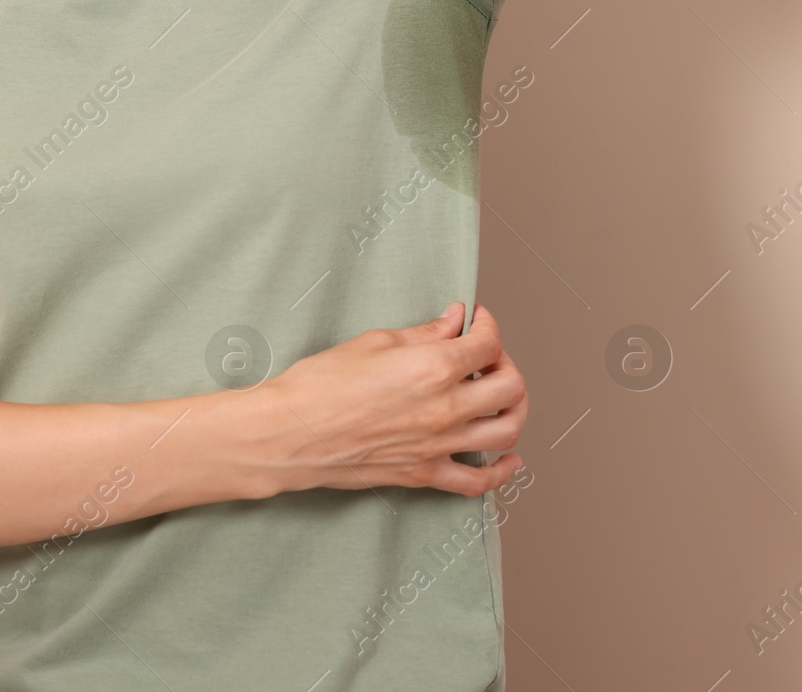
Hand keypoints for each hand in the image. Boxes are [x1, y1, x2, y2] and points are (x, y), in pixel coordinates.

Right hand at [262, 302, 527, 497]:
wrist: (287, 434)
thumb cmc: (319, 385)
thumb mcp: (374, 343)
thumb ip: (425, 333)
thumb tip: (455, 321)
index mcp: (433, 368)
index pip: (489, 344)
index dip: (489, 325)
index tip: (476, 320)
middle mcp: (445, 408)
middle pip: (510, 386)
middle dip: (505, 363)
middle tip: (485, 355)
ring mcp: (438, 445)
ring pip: (506, 430)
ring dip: (514, 409)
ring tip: (501, 395)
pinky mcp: (423, 474)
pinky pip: (477, 481)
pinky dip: (501, 472)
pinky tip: (509, 458)